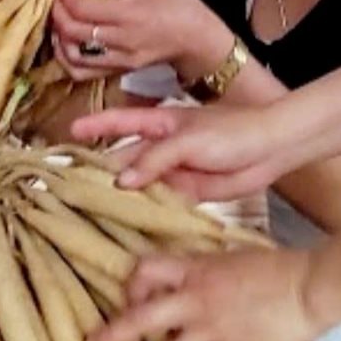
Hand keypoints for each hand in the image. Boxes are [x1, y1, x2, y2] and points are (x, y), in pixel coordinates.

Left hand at [49, 0, 231, 81]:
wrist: (198, 38)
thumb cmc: (176, 3)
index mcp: (129, 14)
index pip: (83, 7)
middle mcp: (122, 41)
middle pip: (73, 32)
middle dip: (57, 13)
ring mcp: (120, 60)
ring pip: (73, 57)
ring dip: (59, 38)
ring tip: (58, 20)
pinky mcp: (119, 72)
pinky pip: (83, 73)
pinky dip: (67, 59)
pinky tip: (65, 43)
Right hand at [70, 101, 296, 204]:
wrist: (270, 150)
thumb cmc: (231, 132)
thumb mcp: (187, 140)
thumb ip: (154, 160)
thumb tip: (120, 181)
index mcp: (160, 121)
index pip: (120, 121)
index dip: (96, 125)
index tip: (70, 132)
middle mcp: (162, 146)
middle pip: (125, 156)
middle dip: (100, 166)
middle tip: (70, 182)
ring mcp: (173, 169)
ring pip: (139, 181)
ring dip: (120, 192)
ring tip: (89, 205)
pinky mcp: (187, 191)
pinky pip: (159, 200)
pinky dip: (144, 208)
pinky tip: (125, 219)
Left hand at [88, 246, 326, 340]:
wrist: (310, 284)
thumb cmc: (279, 265)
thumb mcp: (234, 258)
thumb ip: (209, 272)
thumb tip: (196, 282)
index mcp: (195, 269)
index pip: (146, 269)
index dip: (131, 285)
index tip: (128, 299)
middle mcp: (195, 298)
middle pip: (142, 317)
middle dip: (112, 336)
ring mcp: (213, 328)